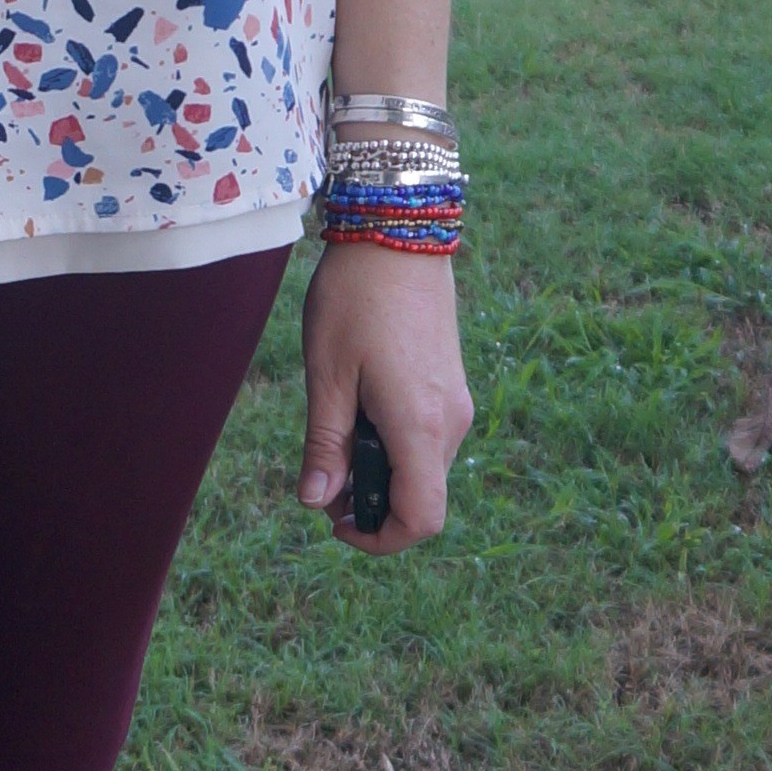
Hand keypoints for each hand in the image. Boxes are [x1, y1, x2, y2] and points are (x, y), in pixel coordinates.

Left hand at [299, 240, 469, 551]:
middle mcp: (450, 422)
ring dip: (380, 473)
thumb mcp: (326, 374)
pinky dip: (393, 446)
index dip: (379, 538)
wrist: (397, 232)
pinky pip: (427, 439)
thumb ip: (325, 444)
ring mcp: (455, 403)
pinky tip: (358, 410)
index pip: (420, 518)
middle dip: (371, 505)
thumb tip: (316, 502)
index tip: (334, 522)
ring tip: (334, 435)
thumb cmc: (353, 299)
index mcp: (419, 426)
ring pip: (423, 469)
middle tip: (321, 480)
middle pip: (421, 498)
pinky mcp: (451, 387)